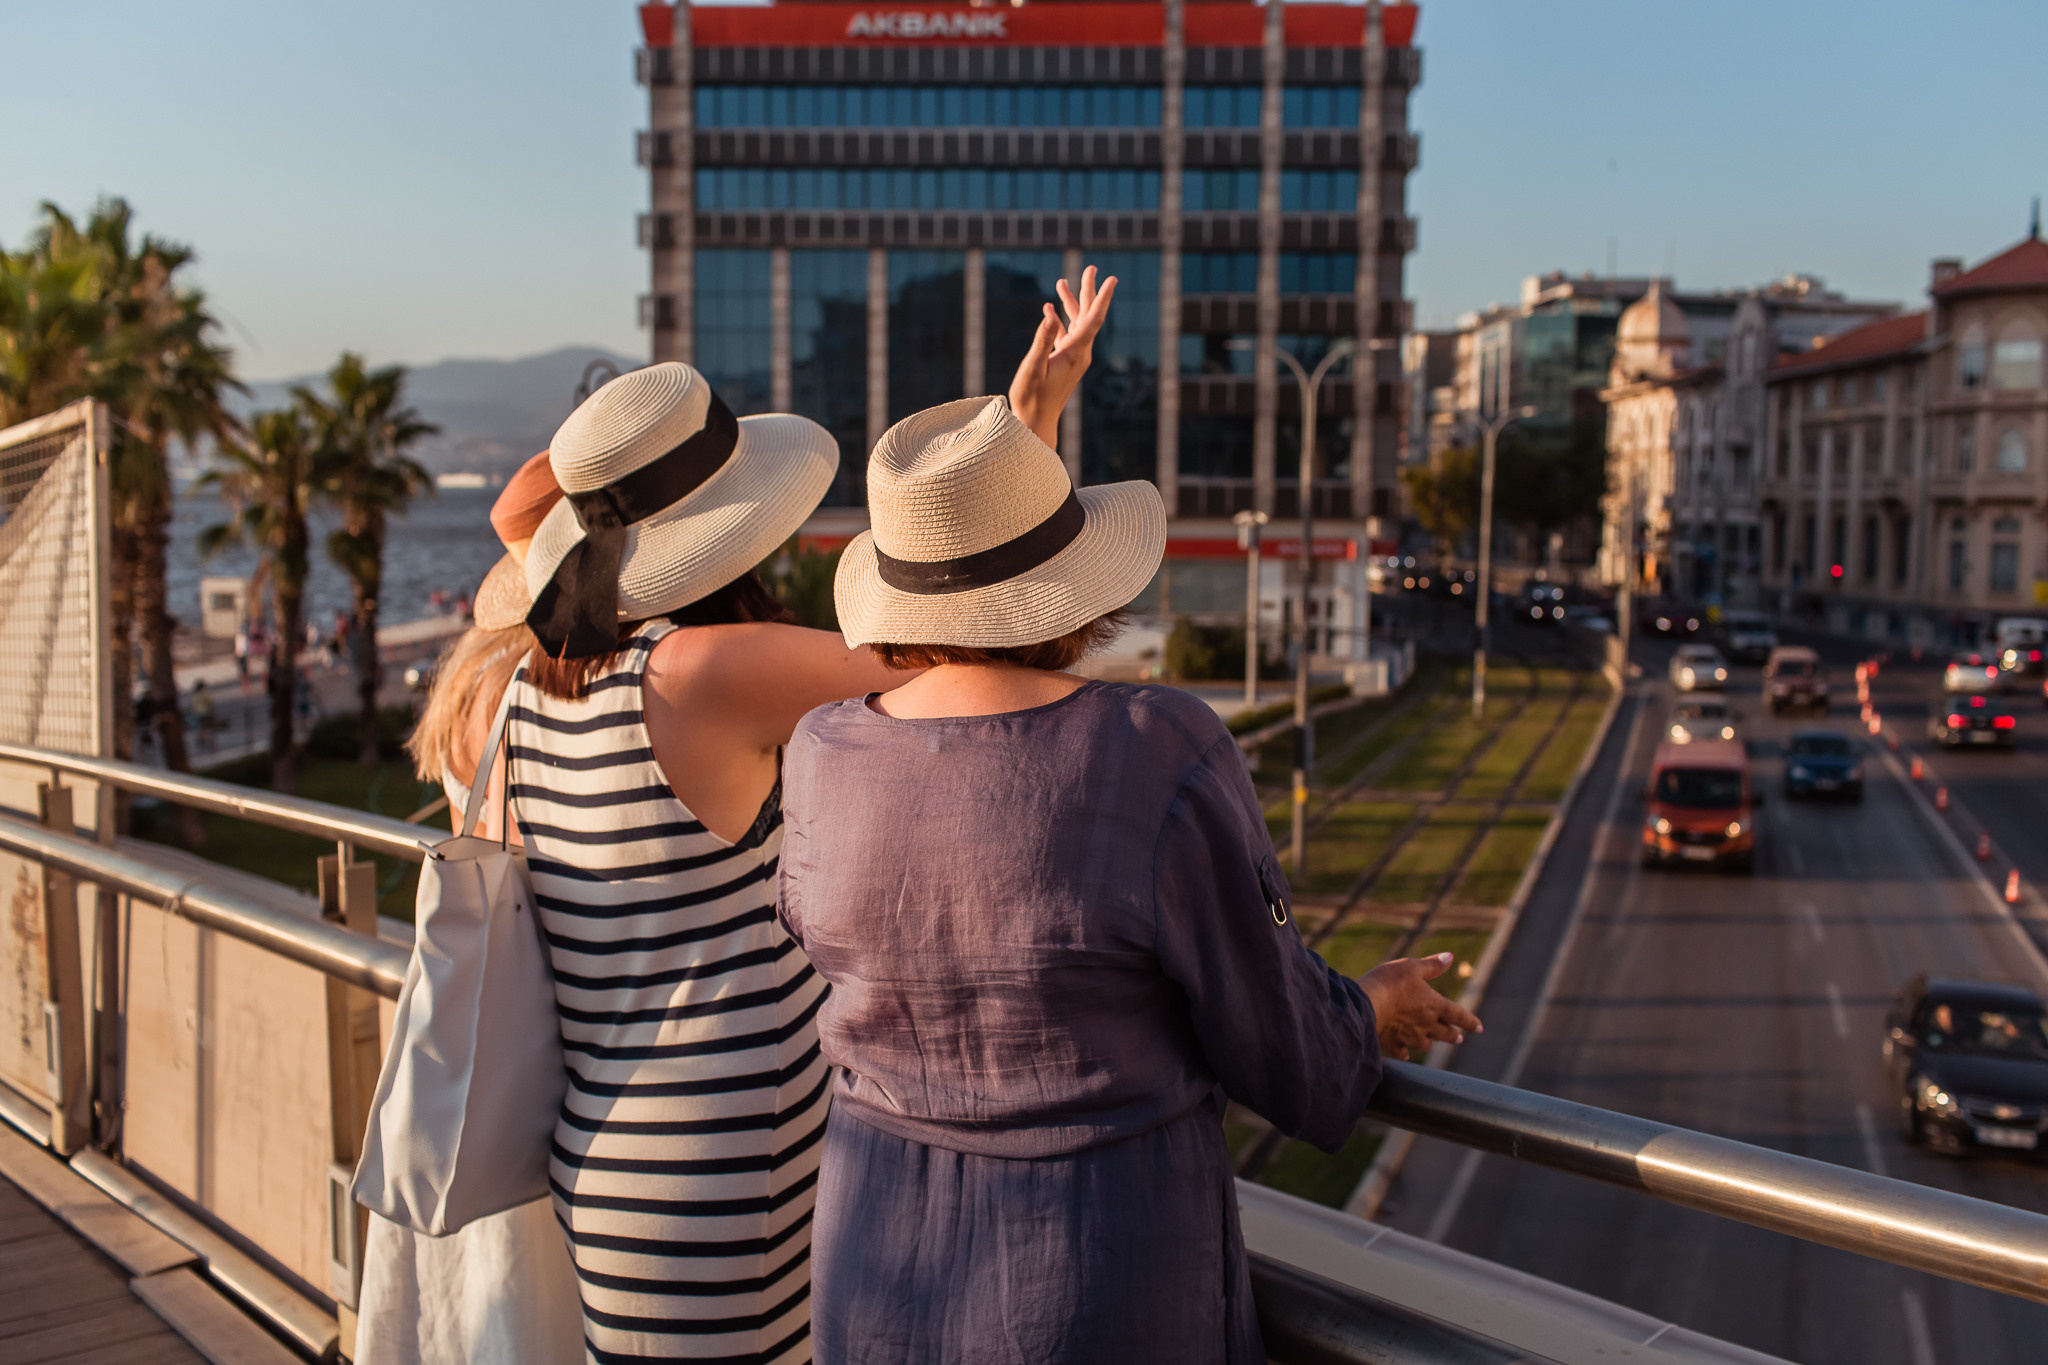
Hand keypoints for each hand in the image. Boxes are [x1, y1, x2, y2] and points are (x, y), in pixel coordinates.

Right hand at [1007, 265, 1117, 450]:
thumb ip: (1042, 341)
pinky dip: (1059, 321)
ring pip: (1076, 324)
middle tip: (1092, 268)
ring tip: (1063, 281)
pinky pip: (1066, 336)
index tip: (1111, 279)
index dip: (1102, 298)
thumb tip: (1050, 316)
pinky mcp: (1065, 363)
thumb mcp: (1032, 368)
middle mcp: (1079, 353)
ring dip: (1070, 303)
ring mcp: (1074, 358)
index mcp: (1075, 353)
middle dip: (1089, 291)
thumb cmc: (1031, 398)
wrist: (1036, 423)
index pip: (1092, 319)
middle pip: (1088, 316)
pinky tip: (1049, 311)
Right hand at [1360, 953, 1482, 1060]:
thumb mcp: (1411, 967)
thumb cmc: (1389, 982)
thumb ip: (1431, 965)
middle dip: (1453, 1036)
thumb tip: (1450, 957)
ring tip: (1430, 1043)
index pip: (1458, 1015)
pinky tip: (1404, 1054)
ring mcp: (1410, 1036)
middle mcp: (1426, 1024)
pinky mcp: (1393, 1043)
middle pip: (1445, 1034)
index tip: (1479, 1028)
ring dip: (1430, 1043)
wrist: (1366, 1005)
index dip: (1470, 1021)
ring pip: (1426, 1044)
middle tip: (1458, 1038)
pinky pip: (1402, 1052)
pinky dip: (1405, 1053)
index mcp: (1434, 1005)